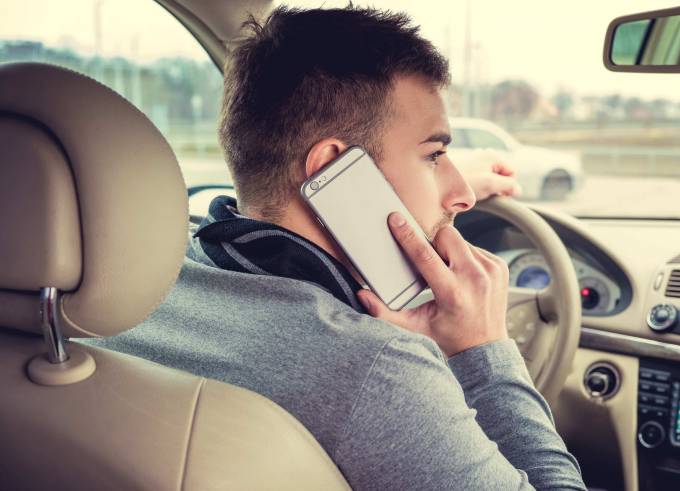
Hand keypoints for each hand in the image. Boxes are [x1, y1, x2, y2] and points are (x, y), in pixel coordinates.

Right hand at [357, 212, 508, 356]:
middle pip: (446, 236)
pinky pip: (475, 248)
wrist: (485, 346)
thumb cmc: (449, 335)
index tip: (396, 219)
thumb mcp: (416, 325)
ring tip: (450, 273)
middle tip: (432, 263)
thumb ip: (385, 312)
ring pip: (461, 240)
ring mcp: (491, 271)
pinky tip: (463, 275)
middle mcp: (475, 279)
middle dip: (435, 244)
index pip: (425, 255)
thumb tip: (362, 296)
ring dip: (450, 252)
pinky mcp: (501, 267)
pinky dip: (465, 257)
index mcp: (452, 293)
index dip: (407, 235)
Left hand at [456, 149, 521, 200]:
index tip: (497, 194)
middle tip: (482, 194)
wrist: (434, 181)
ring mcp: (472, 163)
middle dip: (495, 188)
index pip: (512, 173)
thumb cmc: (463, 181)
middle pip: (499, 176)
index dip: (508, 186)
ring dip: (483, 189)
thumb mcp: (490, 184)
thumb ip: (508, 186)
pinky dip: (473, 188)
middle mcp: (483, 156)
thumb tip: (518, 189)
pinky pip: (476, 182)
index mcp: (493, 156)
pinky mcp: (463, 171)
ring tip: (471, 193)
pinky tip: (464, 192)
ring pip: (487, 180)